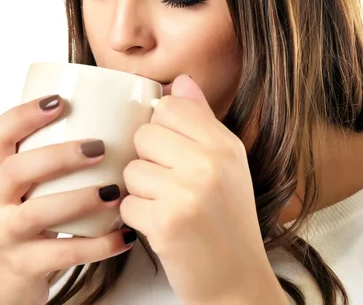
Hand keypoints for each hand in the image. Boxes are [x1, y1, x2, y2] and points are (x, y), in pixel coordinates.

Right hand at [0, 95, 135, 304]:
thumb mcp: (29, 189)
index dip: (23, 114)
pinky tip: (125, 236)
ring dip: (80, 199)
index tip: (59, 100)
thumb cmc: (28, 223)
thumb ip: (54, 161)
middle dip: (58, 155)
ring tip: (114, 192)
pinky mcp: (22, 265)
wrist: (3, 284)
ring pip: (37, 213)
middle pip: (16, 170)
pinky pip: (62, 255)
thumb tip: (116, 122)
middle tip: (98, 148)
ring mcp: (5, 234)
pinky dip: (98, 245)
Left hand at [120, 75, 283, 303]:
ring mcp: (189, 192)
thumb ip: (200, 120)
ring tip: (168, 208)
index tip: (173, 152)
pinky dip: (136, 218)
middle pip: (145, 134)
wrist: (237, 282)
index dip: (162, 129)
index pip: (171, 106)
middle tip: (172, 186)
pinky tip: (161, 228)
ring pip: (131, 169)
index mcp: (226, 145)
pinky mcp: (167, 223)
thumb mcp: (226, 166)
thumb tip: (179, 81)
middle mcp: (211, 163)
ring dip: (141, 192)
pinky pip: (126, 202)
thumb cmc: (227, 222)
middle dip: (149, 162)